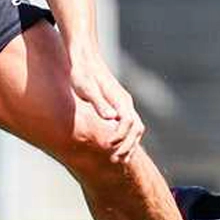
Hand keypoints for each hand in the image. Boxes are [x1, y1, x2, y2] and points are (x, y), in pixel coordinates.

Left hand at [68, 47, 145, 162]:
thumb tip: (112, 118)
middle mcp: (125, 102)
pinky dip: (125, 138)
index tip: (110, 147)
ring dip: (129, 144)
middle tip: (116, 160)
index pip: (129, 123)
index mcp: (120, 99)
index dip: (121, 137)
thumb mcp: (87, 89)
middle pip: (136, 128)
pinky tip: (115, 147)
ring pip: (135, 128)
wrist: (84, 58)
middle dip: (128, 146)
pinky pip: (128, 125)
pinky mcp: (117, 105)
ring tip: (119, 159)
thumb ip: (99, 103)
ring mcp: (123, 104)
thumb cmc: (82, 74)